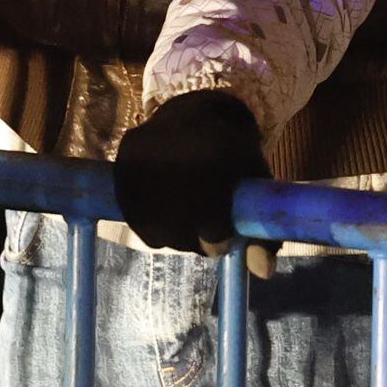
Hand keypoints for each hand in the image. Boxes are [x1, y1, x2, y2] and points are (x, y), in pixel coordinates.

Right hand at [111, 88, 266, 255]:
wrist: (192, 113)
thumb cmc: (232, 157)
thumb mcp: (256, 186)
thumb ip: (265, 233)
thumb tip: (263, 273)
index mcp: (216, 159)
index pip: (214, 228)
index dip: (220, 237)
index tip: (224, 232)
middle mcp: (174, 161)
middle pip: (186, 236)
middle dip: (200, 240)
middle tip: (207, 226)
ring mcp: (143, 168)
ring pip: (162, 234)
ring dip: (178, 236)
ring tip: (189, 215)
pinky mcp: (121, 174)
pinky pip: (140, 225)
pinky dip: (157, 227)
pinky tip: (169, 211)